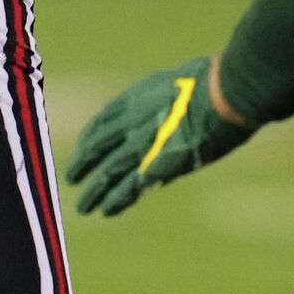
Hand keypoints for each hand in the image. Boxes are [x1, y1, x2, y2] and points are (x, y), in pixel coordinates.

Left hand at [65, 56, 252, 215]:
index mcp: (135, 99)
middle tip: (70, 178)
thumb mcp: (176, 83)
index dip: (89, 138)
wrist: (223, 94)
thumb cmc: (211, 82)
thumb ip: (162, 100)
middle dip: (83, 164)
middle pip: (97, 147)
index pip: (102, 121)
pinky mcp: (157, 166)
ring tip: (83, 207)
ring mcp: (142, 144)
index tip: (82, 149)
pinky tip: (106, 211)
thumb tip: (161, 113)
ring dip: (94, 191)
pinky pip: (129, 187)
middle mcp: (131, 122)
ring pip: (107, 172)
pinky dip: (116, 200)